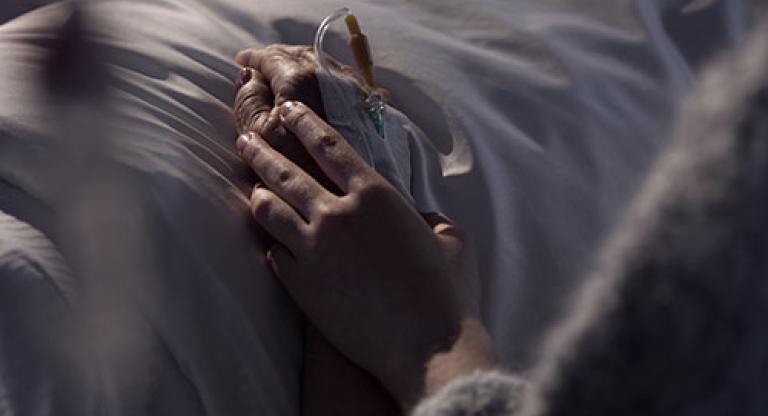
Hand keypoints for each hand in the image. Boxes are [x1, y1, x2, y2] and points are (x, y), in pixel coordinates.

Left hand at [235, 101, 496, 408]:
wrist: (425, 345)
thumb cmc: (445, 292)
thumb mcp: (451, 239)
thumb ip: (429, 218)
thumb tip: (419, 217)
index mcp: (376, 195)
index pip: (329, 147)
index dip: (304, 124)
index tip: (287, 111)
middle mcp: (338, 214)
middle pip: (286, 172)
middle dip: (262, 150)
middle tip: (247, 138)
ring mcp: (313, 249)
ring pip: (268, 210)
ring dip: (258, 194)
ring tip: (253, 188)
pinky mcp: (300, 284)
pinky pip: (274, 255)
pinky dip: (272, 245)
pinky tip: (271, 243)